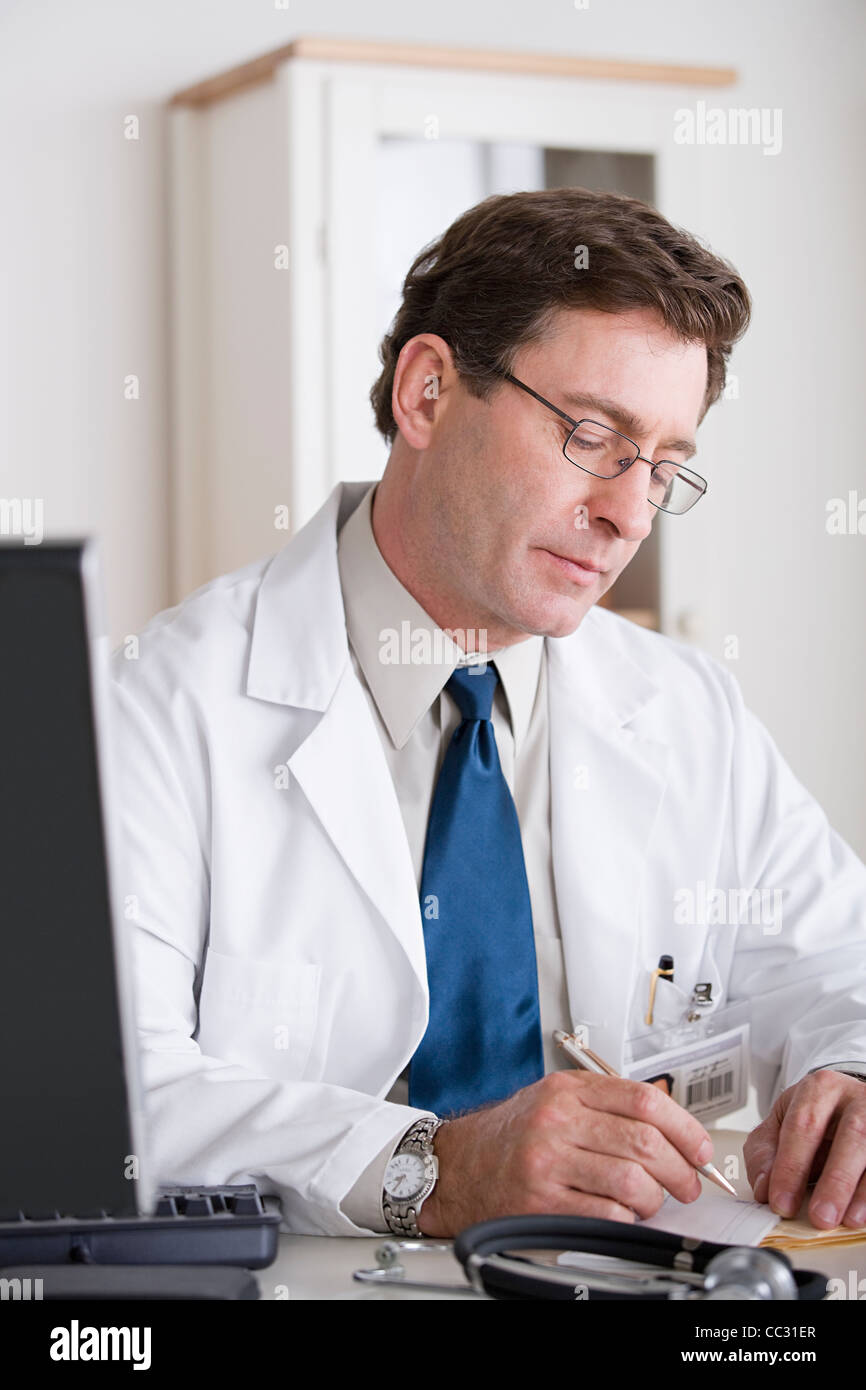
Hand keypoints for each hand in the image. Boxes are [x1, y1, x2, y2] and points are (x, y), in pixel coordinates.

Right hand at [416, 1069, 712, 1237]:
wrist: (457, 1167)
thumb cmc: (512, 1135)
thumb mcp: (556, 1100)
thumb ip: (608, 1106)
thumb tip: (673, 1131)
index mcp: (568, 1089)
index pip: (645, 1100)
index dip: (685, 1127)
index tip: (700, 1150)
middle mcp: (557, 1120)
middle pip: (644, 1142)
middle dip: (679, 1171)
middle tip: (687, 1185)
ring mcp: (548, 1161)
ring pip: (632, 1181)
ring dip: (655, 1200)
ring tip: (651, 1203)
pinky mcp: (542, 1202)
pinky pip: (607, 1215)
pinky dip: (626, 1220)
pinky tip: (621, 1215)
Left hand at [744, 1069, 865, 1228]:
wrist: (849, 1104)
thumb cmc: (815, 1118)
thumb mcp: (781, 1124)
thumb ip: (765, 1154)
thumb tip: (764, 1189)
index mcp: (820, 1089)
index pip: (803, 1125)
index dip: (791, 1167)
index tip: (781, 1203)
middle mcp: (856, 1100)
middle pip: (852, 1135)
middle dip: (835, 1181)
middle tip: (820, 1217)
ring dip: (863, 1191)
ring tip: (848, 1220)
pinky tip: (864, 1214)